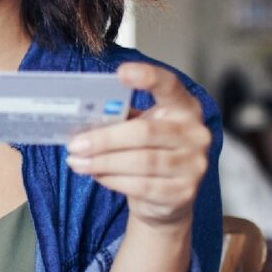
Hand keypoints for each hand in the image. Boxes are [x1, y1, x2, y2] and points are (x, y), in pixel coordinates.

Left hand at [65, 62, 210, 230]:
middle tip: (75, 144)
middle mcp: (195, 134)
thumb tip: (83, 117)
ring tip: (77, 162)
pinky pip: (141, 185)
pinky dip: (113, 180)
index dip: (148, 77)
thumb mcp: (141, 127)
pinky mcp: (183, 192)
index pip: (169, 86)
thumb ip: (122, 118)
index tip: (121, 72)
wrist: (166, 198)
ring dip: (102, 162)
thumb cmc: (149, 152)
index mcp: (184, 108)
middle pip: (144, 132)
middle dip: (104, 139)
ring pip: (140, 162)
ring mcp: (193, 165)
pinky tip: (97, 176)